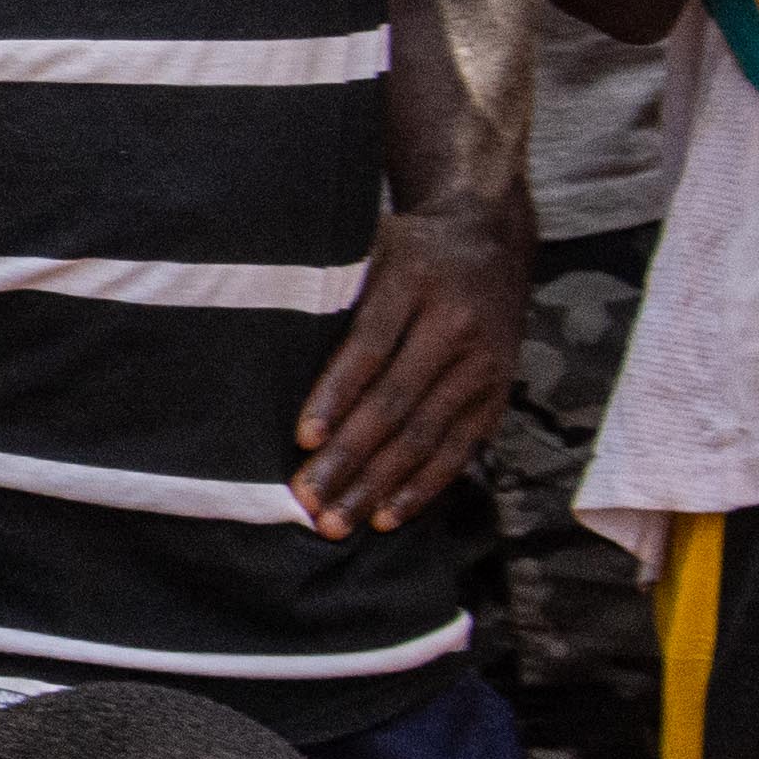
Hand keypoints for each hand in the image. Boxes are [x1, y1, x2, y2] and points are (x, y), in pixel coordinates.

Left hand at [293, 184, 520, 538]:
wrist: (489, 237)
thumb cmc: (404, 250)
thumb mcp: (367, 245)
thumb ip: (330, 288)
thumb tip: (259, 343)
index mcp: (414, 282)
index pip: (370, 347)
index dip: (336, 395)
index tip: (303, 438)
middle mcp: (455, 326)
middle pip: (397, 401)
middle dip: (350, 457)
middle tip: (308, 500)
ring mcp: (484, 363)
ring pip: (426, 434)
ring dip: (379, 484)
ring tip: (337, 521)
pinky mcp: (499, 392)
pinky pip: (460, 448)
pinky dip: (423, 486)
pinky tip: (386, 515)